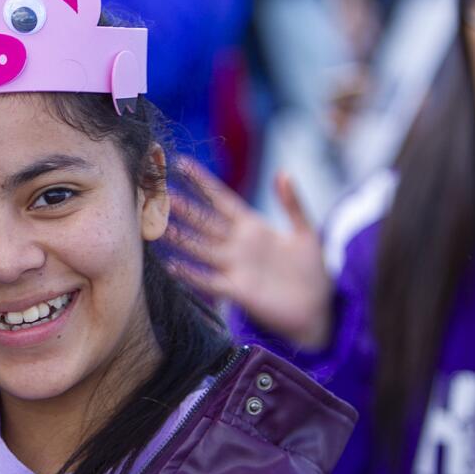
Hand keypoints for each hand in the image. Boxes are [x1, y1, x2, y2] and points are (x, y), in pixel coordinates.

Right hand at [163, 158, 331, 348]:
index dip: (202, 182)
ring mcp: (234, 266)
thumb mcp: (306, 233)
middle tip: (159, 192)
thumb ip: (293, 204)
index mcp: (252, 226)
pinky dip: (190, 274)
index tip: (181, 164)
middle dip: (182, 206)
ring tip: (157, 225)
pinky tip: (172, 266)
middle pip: (203, 221)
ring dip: (179, 237)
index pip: (221, 199)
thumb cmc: (312, 271)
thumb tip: (283, 173)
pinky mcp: (237, 290)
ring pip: (200, 247)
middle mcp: (237, 244)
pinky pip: (208, 280)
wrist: (317, 309)